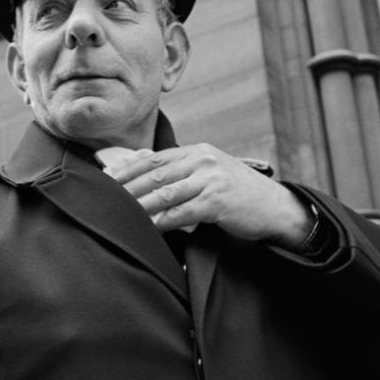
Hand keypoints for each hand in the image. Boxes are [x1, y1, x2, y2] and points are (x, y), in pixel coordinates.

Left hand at [104, 144, 312, 243]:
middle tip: (104, 201)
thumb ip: (181, 172)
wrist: (276, 208)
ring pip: (164, 193)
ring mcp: (211, 178)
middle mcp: (202, 160)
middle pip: (154, 175)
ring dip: (139, 206)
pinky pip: (181, 212)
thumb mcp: (210, 174)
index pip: (153, 159)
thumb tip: (143, 171)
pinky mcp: (218, 200)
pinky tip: (147, 228)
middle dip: (126, 189)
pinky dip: (161, 221)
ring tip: (119, 216)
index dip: (127, 170)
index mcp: (197, 151)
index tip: (105, 181)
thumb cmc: (238, 194)